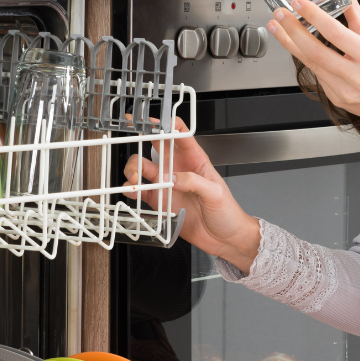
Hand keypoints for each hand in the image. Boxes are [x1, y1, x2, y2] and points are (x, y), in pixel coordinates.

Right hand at [124, 117, 260, 272]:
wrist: (225, 239)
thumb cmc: (228, 213)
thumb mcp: (216, 192)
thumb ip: (193, 182)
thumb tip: (171, 178)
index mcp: (195, 159)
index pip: (179, 133)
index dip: (165, 124)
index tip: (153, 122)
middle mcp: (178, 169)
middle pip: (155, 146)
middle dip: (141, 140)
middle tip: (132, 141)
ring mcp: (167, 185)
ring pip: (143, 168)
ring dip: (134, 168)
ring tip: (135, 177)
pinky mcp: (161, 202)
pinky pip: (141, 192)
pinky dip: (132, 190)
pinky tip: (131, 190)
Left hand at [269, 0, 359, 127]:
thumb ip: (353, 10)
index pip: (335, 33)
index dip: (314, 16)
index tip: (298, 3)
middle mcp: (356, 76)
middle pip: (315, 52)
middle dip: (292, 32)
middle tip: (279, 15)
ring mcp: (344, 91)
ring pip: (310, 65)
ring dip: (291, 45)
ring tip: (278, 28)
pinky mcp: (336, 99)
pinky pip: (316, 76)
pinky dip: (306, 60)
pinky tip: (296, 47)